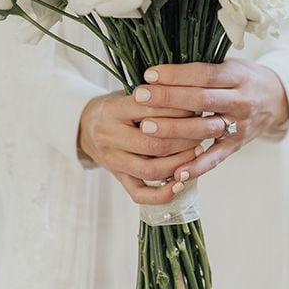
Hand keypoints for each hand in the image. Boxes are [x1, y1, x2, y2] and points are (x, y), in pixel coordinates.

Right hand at [79, 91, 201, 203]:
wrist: (85, 126)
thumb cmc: (118, 108)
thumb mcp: (130, 94)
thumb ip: (156, 98)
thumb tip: (196, 102)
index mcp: (114, 109)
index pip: (152, 110)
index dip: (180, 111)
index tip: (199, 108)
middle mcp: (110, 136)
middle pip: (154, 144)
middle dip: (185, 140)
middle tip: (203, 133)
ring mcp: (113, 160)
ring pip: (150, 170)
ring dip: (179, 164)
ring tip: (197, 153)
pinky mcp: (117, 178)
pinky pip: (140, 194)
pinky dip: (162, 194)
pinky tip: (181, 184)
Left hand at [133, 59, 288, 189]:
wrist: (277, 99)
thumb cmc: (242, 78)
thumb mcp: (229, 63)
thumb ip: (202, 67)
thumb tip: (161, 69)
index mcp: (237, 75)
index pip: (204, 74)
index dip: (176, 75)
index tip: (149, 75)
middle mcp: (241, 100)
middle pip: (201, 99)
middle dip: (168, 98)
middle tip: (139, 97)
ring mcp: (240, 125)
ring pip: (205, 129)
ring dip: (174, 129)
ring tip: (146, 127)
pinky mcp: (237, 145)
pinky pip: (216, 158)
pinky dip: (197, 166)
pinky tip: (176, 172)